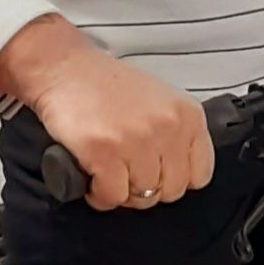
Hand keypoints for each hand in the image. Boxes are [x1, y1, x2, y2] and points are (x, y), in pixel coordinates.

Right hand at [0, 16, 212, 211]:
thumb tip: (175, 174)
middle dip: (147, 189)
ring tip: (107, 172)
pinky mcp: (103, 151)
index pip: (199, 174)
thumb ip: (174, 135)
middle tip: (126, 175)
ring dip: (121, 191)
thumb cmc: (104, 86)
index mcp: (187, 115)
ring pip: (141, 197)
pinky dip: (99, 195)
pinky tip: (91, 176)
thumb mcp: (159, 102)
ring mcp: (136, 140)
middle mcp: (167, 127)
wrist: (63, 67)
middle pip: (171, 191)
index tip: (157, 175)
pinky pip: (111, 196)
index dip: (174, 180)